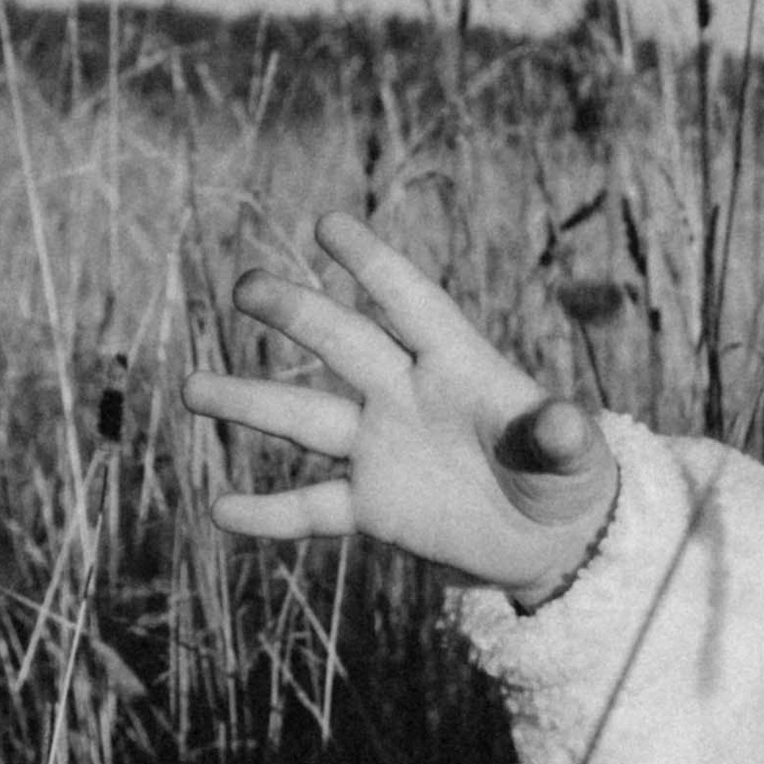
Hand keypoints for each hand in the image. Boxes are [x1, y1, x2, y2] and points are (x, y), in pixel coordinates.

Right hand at [183, 210, 619, 597]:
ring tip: (191, 388)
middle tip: (246, 286)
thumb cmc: (567, 480)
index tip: (329, 224)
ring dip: (252, 403)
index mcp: (459, 366)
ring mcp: (383, 450)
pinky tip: (221, 511)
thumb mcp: (573, 461)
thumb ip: (560, 438)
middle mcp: (408, 397)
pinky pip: (312, 508)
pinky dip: (269, 514)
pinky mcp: (374, 508)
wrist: (552, 540)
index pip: (412, 304)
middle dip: (298, 314)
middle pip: (344, 345)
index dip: (375, 266)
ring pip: (307, 419)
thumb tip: (564, 421)